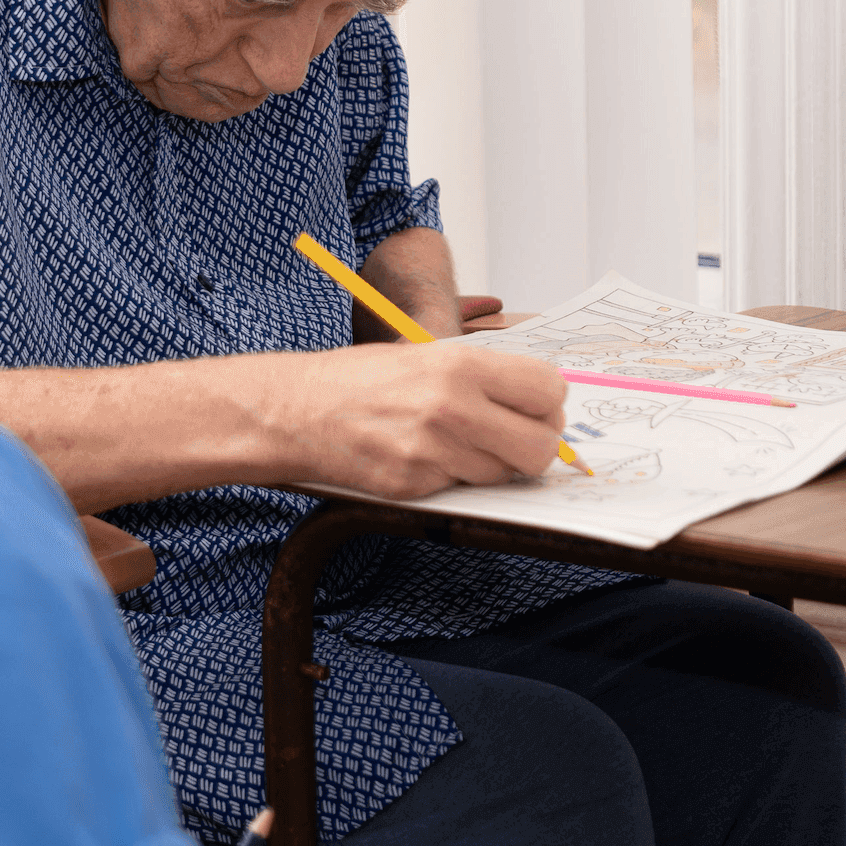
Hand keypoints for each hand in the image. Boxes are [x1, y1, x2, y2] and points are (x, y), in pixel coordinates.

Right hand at [261, 343, 567, 498]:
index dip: (547, 404)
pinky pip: (464, 490)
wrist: (297, 410)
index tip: (535, 408)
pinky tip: (426, 456)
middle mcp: (452, 407)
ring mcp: (434, 451)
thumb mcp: (426, 355)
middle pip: (540, 446)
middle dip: (534, 445)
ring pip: (505, 475)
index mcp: (459, 365)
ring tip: (458, 442)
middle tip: (514, 436)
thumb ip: (483, 375)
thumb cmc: (360, 379)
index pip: (548, 391)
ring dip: (492, 464)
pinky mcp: (416, 485)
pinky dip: (454, 478)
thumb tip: (542, 399)